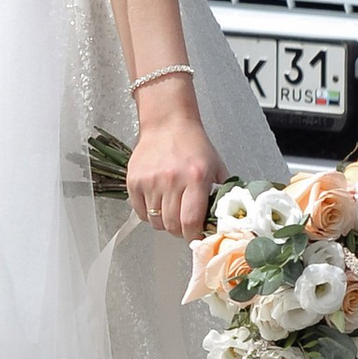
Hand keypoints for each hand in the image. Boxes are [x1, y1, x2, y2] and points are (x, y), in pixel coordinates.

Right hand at [127, 90, 218, 240]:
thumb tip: (223, 220)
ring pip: (155, 221)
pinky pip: (140, 212)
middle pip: (172, 225)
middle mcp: (171, 181)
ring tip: (170, 211)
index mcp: (195, 178)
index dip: (193, 234)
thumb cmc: (194, 145)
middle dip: (179, 231)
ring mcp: (150, 181)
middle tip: (184, 224)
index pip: (191, 221)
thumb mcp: (216, 166)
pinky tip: (157, 204)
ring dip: (164, 222)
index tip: (196, 234)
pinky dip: (149, 215)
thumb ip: (222, 194)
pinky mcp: (134, 181)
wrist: (167, 124)